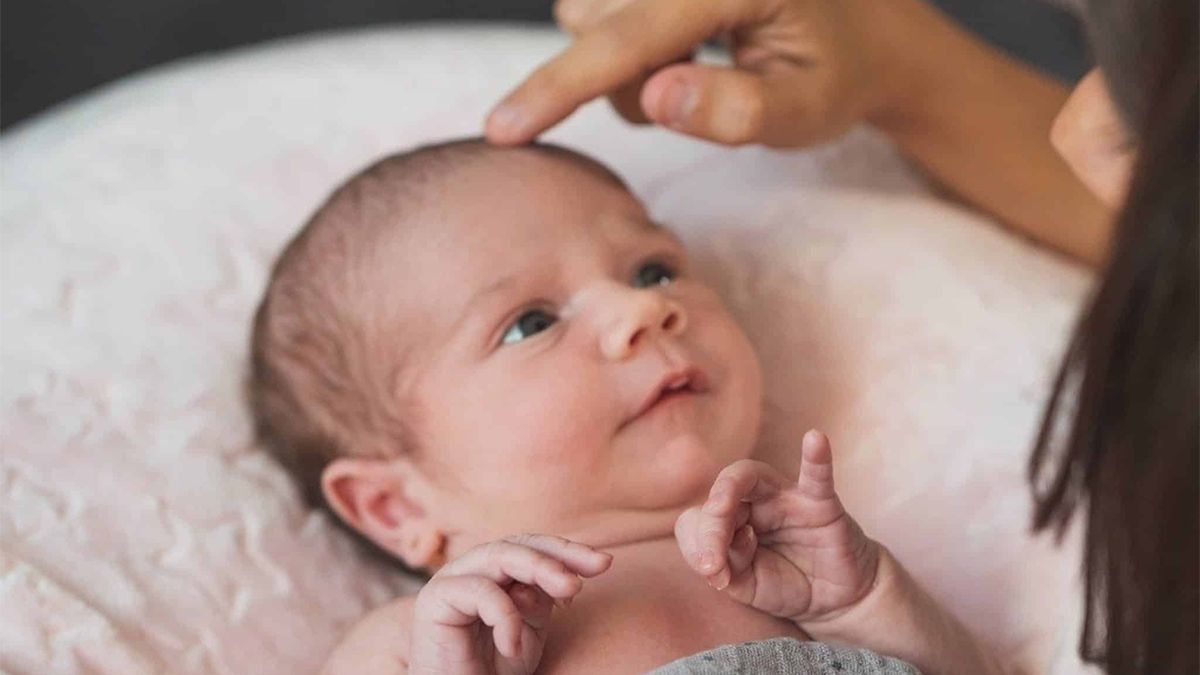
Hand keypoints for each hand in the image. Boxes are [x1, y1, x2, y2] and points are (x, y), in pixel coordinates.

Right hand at [408, 534, 611, 674]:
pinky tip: (512, 645)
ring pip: (498, 555)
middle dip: (558, 555)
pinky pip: (479, 591)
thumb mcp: (530, 628)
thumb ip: (541, 598)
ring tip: (570, 590)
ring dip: (540, 569)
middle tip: (594, 569)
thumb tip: (561, 577)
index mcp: (493, 571)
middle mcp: (471, 568)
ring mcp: (450, 580)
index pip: (532, 547)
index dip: (567, 551)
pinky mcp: (434, 599)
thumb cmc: (492, 666)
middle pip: (517, 544)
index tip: (604, 563)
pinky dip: (504, 615)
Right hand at [485, 0, 885, 146]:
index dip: (561, 86)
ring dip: (622, 60)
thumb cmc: (837, 75)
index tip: (504, 129)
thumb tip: (656, 95)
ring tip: (694, 69)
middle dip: (617, 75)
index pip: (629, 38)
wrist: (860, 31)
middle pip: (591, 17)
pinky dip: (627, 44)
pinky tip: (682, 50)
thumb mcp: (808, 111)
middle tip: (698, 91)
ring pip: (588, 14)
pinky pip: (601, 9)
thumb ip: (739, 110)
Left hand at [675, 430, 879, 624]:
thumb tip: (710, 565)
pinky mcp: (820, 504)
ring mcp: (786, 498)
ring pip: (750, 474)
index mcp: (730, 519)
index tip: (716, 577)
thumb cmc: (786, 584)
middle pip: (719, 496)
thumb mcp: (745, 586)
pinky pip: (817, 476)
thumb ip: (724, 573)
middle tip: (713, 565)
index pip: (697, 518)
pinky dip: (816, 457)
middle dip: (710, 530)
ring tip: (719, 507)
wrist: (835, 598)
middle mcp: (754, 501)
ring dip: (727, 491)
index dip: (697, 545)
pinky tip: (814, 439)